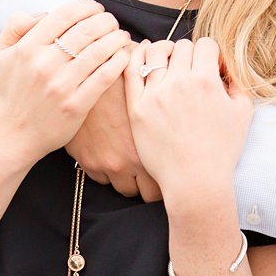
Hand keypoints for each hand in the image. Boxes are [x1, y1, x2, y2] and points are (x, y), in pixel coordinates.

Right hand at [0, 0, 131, 165]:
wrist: (15, 134)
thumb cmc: (13, 90)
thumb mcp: (1, 53)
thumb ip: (16, 25)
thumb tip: (44, 13)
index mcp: (28, 47)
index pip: (65, 14)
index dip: (87, 6)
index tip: (96, 9)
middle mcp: (45, 64)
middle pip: (87, 29)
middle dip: (106, 20)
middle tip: (112, 22)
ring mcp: (61, 85)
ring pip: (100, 50)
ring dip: (117, 38)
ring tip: (122, 36)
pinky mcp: (77, 105)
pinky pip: (105, 75)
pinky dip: (119, 60)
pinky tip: (124, 55)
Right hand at [65, 75, 163, 201]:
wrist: (86, 81)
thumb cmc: (123, 86)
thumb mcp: (147, 103)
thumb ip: (163, 125)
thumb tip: (189, 138)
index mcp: (149, 148)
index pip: (165, 183)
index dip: (169, 179)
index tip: (171, 171)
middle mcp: (129, 162)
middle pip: (147, 194)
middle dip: (151, 186)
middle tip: (154, 172)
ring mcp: (107, 164)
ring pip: (124, 189)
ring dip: (128, 179)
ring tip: (132, 162)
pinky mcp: (88, 162)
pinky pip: (102, 180)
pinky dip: (107, 171)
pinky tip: (111, 154)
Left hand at [125, 38, 252, 203]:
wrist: (195, 180)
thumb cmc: (221, 150)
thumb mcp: (243, 113)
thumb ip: (238, 83)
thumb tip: (226, 66)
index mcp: (206, 81)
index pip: (205, 44)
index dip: (210, 52)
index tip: (210, 65)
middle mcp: (179, 83)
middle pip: (181, 46)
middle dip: (189, 53)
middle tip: (190, 69)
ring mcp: (155, 94)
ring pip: (155, 52)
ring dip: (164, 52)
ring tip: (167, 63)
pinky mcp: (137, 107)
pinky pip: (131, 71)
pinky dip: (136, 57)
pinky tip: (143, 58)